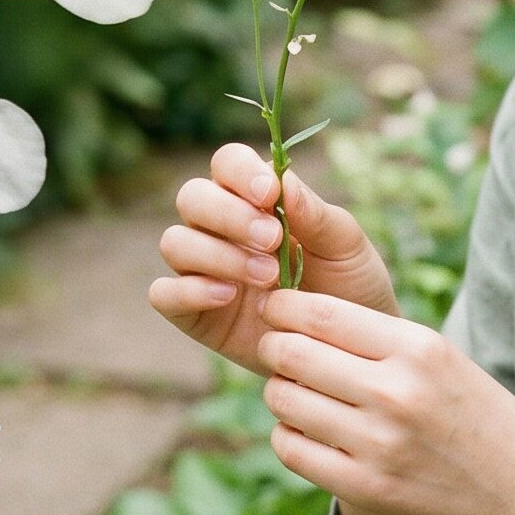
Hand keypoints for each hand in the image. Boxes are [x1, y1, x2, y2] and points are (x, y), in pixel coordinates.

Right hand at [149, 143, 399, 380]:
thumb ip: (316, 214)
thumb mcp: (347, 248)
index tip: (270, 194)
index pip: (227, 163)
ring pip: (174, 241)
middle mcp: (220, 228)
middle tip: (273, 240)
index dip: (240, 171)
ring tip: (267, 277)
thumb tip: (283, 179)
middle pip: (192, 196)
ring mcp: (203, 270)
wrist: (350, 351)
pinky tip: (229, 297)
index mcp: (255, 199)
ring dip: (217, 253)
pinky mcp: (193, 312)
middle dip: (228, 214)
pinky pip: (163, 293)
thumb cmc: (351, 289)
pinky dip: (189, 290)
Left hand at [255, 286, 514, 514]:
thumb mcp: (440, 356)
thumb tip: (298, 314)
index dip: (282, 307)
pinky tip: (304, 429)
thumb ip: (377, 336)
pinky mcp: (366, 488)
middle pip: (292, 353)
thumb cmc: (474, 413)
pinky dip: (286, 434)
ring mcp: (379, 444)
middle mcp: (395, 392)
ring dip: (278, 391)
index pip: (320, 312)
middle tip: (275, 349)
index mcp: (416, 347)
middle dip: (272, 346)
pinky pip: (292, 449)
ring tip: (295, 391)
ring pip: (284, 400)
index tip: (275, 310)